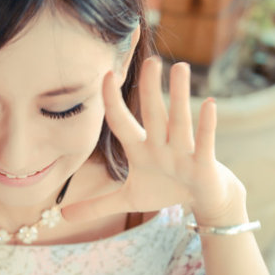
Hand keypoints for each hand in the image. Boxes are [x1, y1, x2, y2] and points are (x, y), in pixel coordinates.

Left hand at [62, 57, 245, 225]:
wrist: (203, 200)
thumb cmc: (165, 190)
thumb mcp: (128, 200)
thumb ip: (97, 206)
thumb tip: (64, 215)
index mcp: (140, 150)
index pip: (122, 122)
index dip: (112, 102)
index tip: (105, 75)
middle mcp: (161, 144)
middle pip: (153, 113)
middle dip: (149, 89)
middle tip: (150, 60)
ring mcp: (182, 152)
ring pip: (179, 121)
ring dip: (180, 96)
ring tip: (181, 67)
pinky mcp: (203, 163)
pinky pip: (204, 142)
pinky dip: (207, 125)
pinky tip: (210, 104)